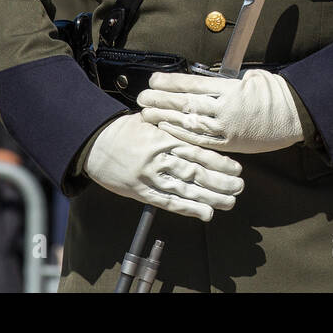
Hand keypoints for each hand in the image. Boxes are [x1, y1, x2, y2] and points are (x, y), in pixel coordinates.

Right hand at [84, 113, 244, 220]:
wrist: (93, 142)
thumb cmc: (124, 129)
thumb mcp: (151, 119)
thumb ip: (174, 125)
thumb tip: (197, 124)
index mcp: (165, 138)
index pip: (198, 151)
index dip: (220, 161)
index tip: (237, 167)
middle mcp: (161, 158)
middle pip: (196, 172)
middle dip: (221, 181)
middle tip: (239, 186)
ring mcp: (151, 176)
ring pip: (186, 189)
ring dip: (210, 197)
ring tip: (230, 202)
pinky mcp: (141, 191)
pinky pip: (168, 202)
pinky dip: (188, 208)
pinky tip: (205, 213)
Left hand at [138, 69, 303, 153]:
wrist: (296, 115)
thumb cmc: (276, 93)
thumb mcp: (252, 78)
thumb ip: (226, 81)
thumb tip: (205, 81)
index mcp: (231, 90)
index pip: (193, 85)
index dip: (171, 83)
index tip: (154, 80)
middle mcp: (225, 110)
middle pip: (186, 104)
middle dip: (161, 100)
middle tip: (142, 97)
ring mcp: (226, 129)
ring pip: (189, 123)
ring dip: (165, 118)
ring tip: (146, 114)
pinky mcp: (229, 144)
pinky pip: (200, 140)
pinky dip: (181, 135)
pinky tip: (166, 130)